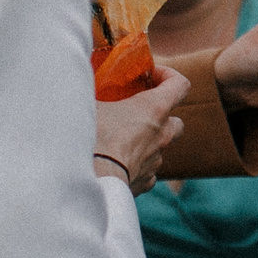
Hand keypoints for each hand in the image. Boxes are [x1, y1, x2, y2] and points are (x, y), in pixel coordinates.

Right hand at [94, 68, 190, 194]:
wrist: (91, 181)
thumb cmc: (91, 137)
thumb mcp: (87, 102)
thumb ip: (89, 89)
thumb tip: (77, 77)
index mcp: (154, 109)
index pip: (180, 85)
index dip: (169, 76)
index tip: (150, 75)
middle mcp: (162, 135)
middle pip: (176, 121)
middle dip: (163, 115)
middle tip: (138, 111)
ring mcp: (156, 160)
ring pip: (160, 147)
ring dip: (147, 141)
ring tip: (121, 139)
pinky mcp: (145, 182)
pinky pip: (147, 171)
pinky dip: (136, 165)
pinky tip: (117, 162)